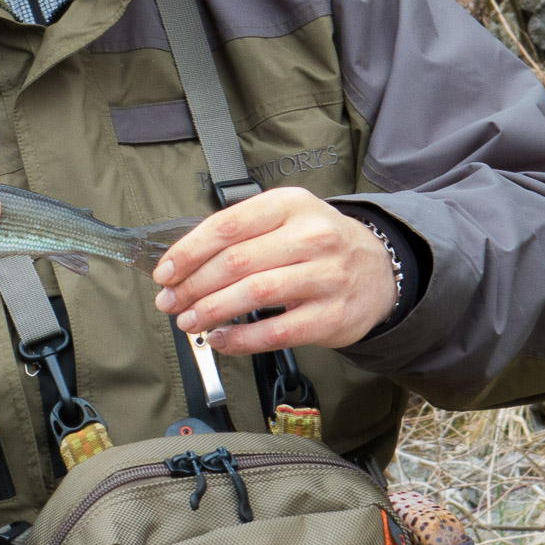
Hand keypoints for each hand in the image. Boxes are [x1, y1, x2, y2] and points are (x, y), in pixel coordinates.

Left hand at [151, 188, 396, 353]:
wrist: (379, 271)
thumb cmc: (317, 243)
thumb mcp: (286, 218)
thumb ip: (241, 233)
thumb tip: (182, 263)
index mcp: (290, 204)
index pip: (228, 225)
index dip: (189, 251)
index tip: (165, 271)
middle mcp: (312, 236)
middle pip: (236, 262)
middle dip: (193, 285)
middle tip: (169, 301)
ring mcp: (325, 277)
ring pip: (254, 295)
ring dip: (211, 311)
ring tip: (188, 321)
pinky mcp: (332, 317)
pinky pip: (276, 332)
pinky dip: (240, 339)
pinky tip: (220, 339)